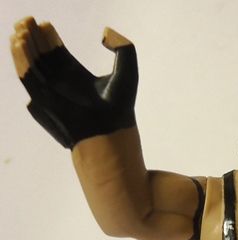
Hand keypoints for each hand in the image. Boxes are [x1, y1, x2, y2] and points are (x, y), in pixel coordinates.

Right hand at [10, 17, 137, 148]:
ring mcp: (53, 92)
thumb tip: (103, 34)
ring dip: (25, 46)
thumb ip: (122, 46)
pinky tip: (19, 43)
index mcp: (78, 78)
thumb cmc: (120, 105)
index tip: (45, 24)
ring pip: (32, 64)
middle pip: (43, 56)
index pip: (58, 54)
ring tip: (22, 29)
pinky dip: (21, 59)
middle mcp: (63, 85)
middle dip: (34, 38)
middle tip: (28, 21)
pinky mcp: (44, 98)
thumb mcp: (127, 69)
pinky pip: (28, 76)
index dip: (49, 38)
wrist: (109, 130)